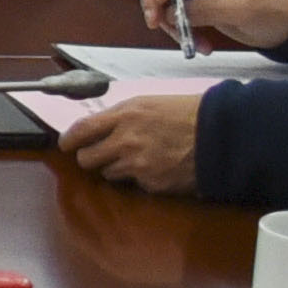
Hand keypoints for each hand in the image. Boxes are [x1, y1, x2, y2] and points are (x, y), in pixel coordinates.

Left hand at [52, 86, 210, 194]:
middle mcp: (125, 141)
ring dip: (116, 169)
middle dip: (91, 157)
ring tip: (138, 158)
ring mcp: (137, 165)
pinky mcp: (151, 184)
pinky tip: (157, 167)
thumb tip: (100, 126)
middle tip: (101, 155)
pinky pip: (134, 184)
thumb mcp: (151, 103)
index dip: (69, 139)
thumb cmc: (190, 114)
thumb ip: (122, 115)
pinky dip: (141, 179)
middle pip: (87, 158)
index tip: (66, 144)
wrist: (221, 135)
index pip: (81, 130)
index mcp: (125, 115)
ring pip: (109, 173)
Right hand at [135, 0, 287, 51]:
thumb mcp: (244, 10)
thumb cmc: (277, 11)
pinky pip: (180, 17)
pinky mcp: (202, 6)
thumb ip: (208, 9)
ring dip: (171, 22)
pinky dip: (184, 32)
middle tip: (154, 22)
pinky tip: (202, 47)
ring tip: (187, 43)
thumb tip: (174, 15)